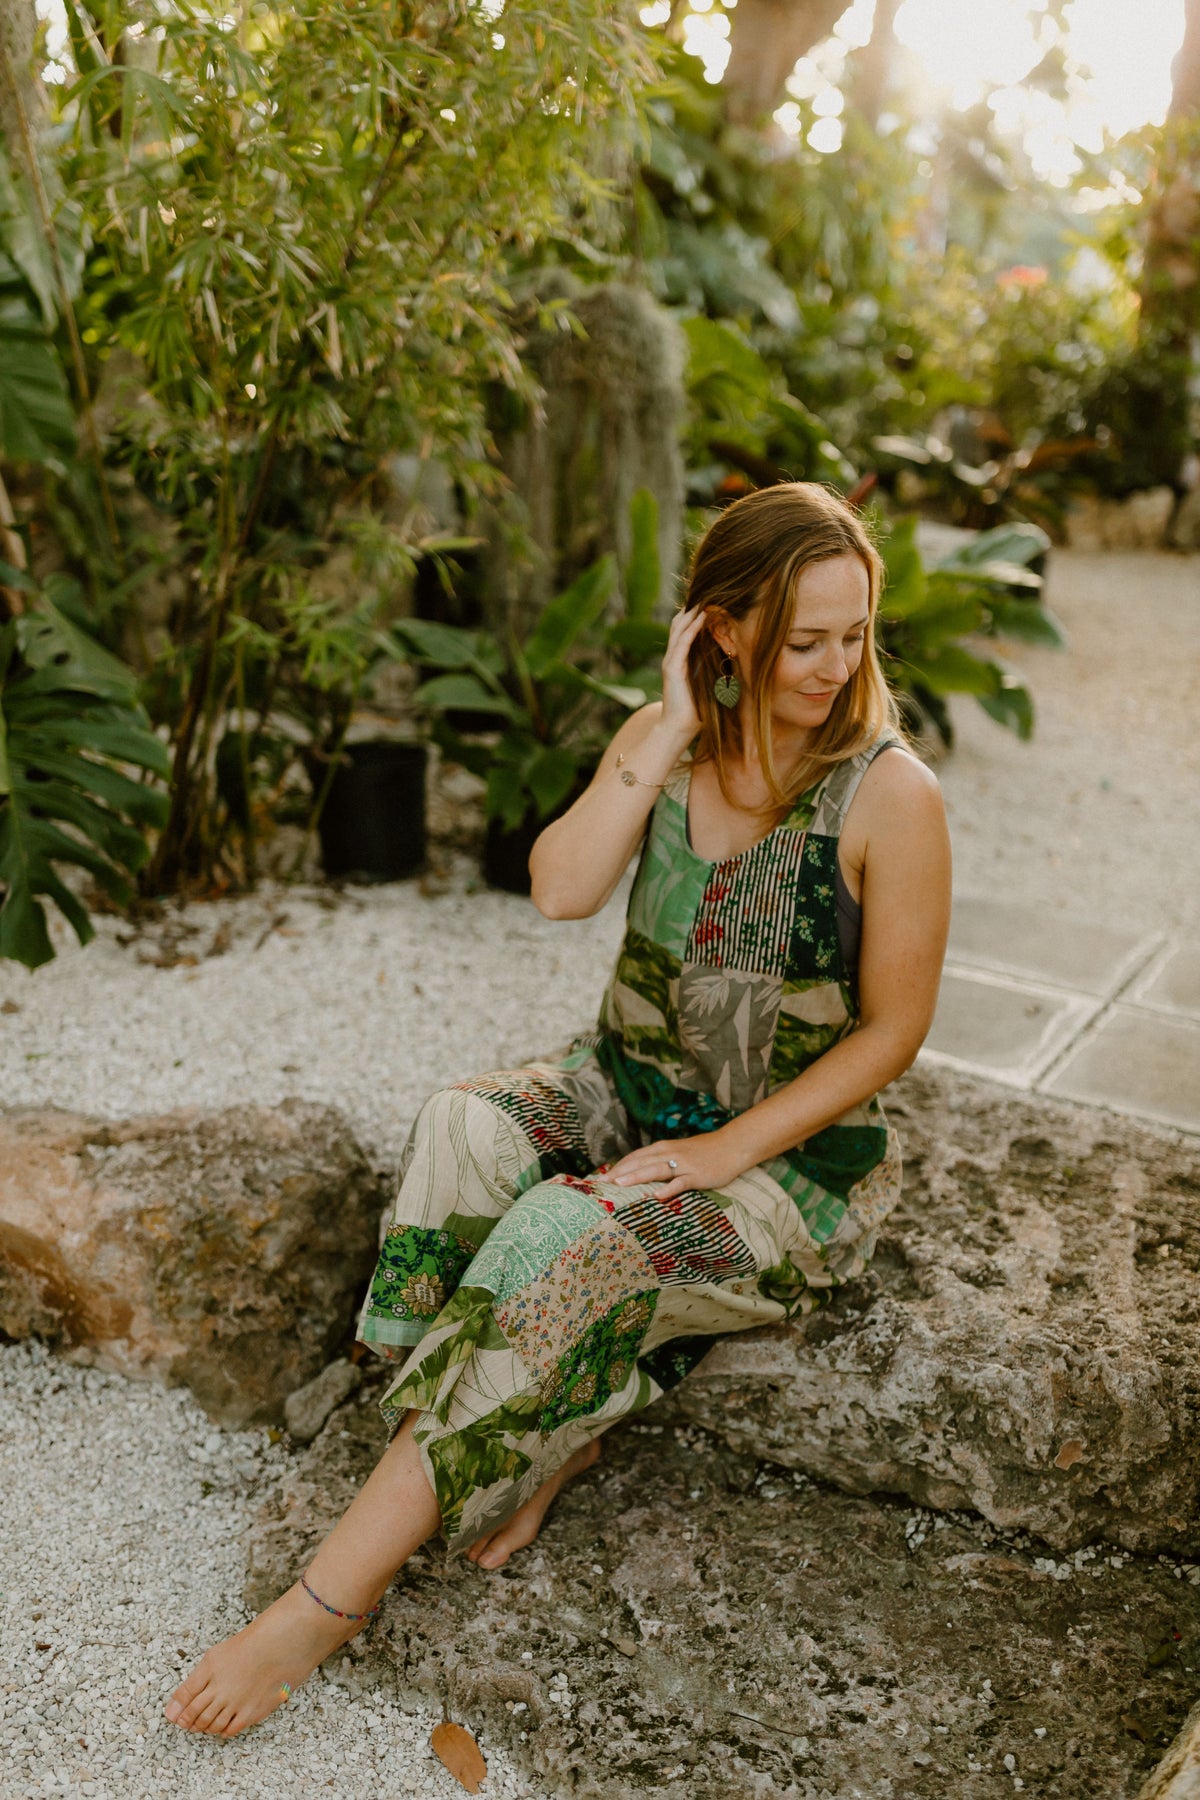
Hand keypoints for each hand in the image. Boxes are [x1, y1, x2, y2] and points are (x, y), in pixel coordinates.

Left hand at [601, 1131, 750, 1201]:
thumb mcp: (677, 1153)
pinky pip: (681, 1182)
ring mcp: (683, 1164)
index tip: (600, 1178)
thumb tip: (639, 1173)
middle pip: (640, 1162)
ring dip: (637, 1176)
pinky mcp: (697, 1175)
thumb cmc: (702, 1152)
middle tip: (601, 1183)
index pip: (635, 1157)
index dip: (617, 1166)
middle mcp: (669, 1153)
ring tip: (619, 1184)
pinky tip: (658, 1196)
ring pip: (655, 1169)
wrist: (731, 1146)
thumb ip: (659, 1161)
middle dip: (619, 1172)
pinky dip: (669, 1189)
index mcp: (662, 1148)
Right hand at [660, 603, 708, 741]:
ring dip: (692, 612)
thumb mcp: (709, 683)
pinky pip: (681, 642)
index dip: (697, 613)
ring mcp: (670, 661)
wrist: (679, 729)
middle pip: (680, 622)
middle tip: (710, 590)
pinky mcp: (671, 668)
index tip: (714, 599)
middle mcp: (673, 656)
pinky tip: (701, 617)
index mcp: (681, 659)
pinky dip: (691, 628)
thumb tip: (736, 658)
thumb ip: (715, 669)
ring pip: (679, 628)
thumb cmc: (697, 711)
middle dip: (693, 606)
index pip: (686, 628)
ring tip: (706, 597)